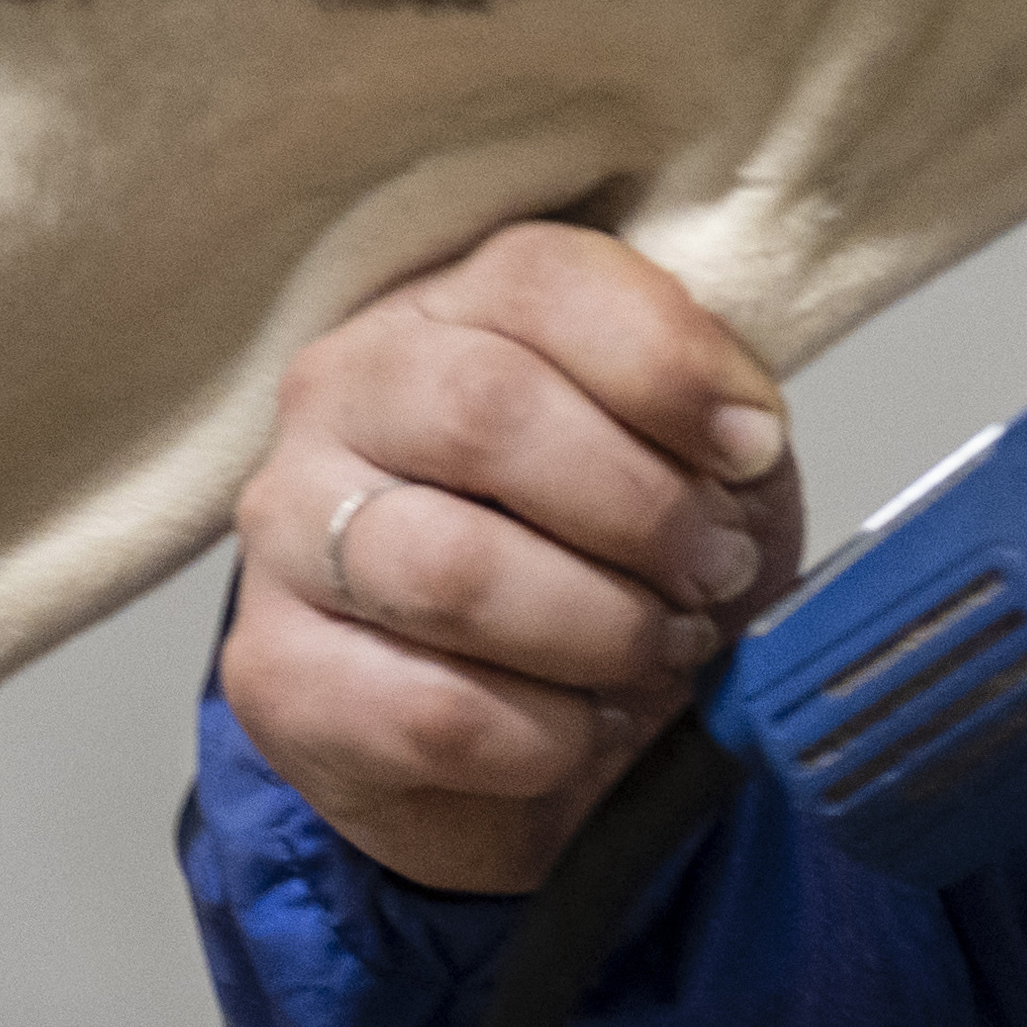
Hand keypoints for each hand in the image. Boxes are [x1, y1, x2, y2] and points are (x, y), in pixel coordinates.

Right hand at [221, 221, 803, 893]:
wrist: (518, 743)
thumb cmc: (607, 562)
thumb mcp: (687, 462)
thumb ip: (711, 420)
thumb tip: (740, 442)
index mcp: (450, 306)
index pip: (544, 283)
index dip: (669, 366)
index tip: (751, 450)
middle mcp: (345, 393)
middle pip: (486, 412)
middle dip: (640, 508)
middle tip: (716, 571)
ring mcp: (288, 530)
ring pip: (453, 569)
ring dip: (600, 626)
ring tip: (659, 650)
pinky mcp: (275, 673)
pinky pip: (430, 712)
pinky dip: (546, 735)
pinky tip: (582, 729)